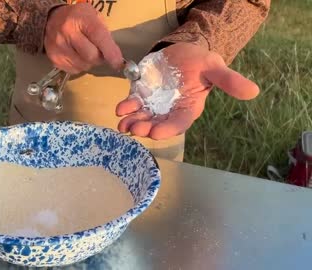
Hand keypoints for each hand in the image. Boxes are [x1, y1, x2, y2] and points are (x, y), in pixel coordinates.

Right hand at [44, 3, 122, 73]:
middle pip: (91, 56)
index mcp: (81, 19)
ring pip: (83, 65)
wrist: (52, 19)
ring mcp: (58, 47)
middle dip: (100, 58)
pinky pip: (74, 70)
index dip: (110, 52)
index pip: (99, 37)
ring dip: (89, 63)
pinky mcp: (54, 58)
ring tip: (86, 52)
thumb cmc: (78, 18)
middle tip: (99, 53)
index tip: (118, 63)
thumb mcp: (94, 17)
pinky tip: (77, 56)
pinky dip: (80, 66)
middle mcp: (67, 32)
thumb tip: (114, 56)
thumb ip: (105, 35)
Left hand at [116, 42, 259, 139]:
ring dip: (132, 122)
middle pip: (156, 124)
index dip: (167, 129)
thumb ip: (229, 81)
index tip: (156, 133)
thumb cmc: (200, 62)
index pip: (178, 123)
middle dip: (145, 128)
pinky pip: (132, 104)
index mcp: (187, 109)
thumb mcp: (215, 68)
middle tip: (135, 129)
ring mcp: (153, 105)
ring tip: (123, 125)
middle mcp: (168, 111)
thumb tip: (253, 91)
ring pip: (141, 117)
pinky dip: (126, 107)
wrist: (181, 52)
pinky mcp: (141, 95)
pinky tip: (120, 109)